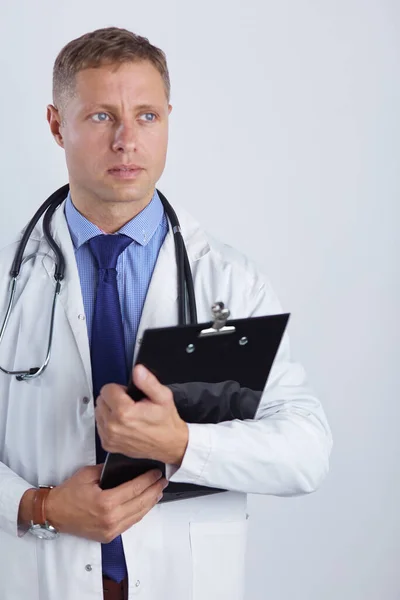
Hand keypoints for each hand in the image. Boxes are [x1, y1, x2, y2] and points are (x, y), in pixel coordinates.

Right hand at [45, 465, 166, 542]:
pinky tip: (145, 504)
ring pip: (138, 515)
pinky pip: (130, 523)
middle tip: (162, 480)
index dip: (149, 480)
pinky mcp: (108, 535)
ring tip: (158, 491)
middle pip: (141, 503)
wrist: (54, 513)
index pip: (135, 489)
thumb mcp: (88, 474)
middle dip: (154, 490)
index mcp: (106, 502)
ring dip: (150, 502)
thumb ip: (108, 469)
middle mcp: (110, 518)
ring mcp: (110, 529)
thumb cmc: (68, 494)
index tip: (157, 473)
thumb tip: (126, 465)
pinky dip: (140, 512)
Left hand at [95, 365, 188, 465]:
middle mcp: (113, 426)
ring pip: (99, 412)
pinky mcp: (108, 445)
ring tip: (127, 414)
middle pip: (101, 400)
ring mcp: (109, 437)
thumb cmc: (166, 422)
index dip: (120, 389)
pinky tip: (123, 424)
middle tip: (130, 404)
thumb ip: (148, 382)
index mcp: (124, 412)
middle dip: (113, 399)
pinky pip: (100, 426)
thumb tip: (138, 371)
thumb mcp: (163, 397)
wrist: (169, 445)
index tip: (130, 396)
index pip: (107, 389)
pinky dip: (109, 422)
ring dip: (110, 410)